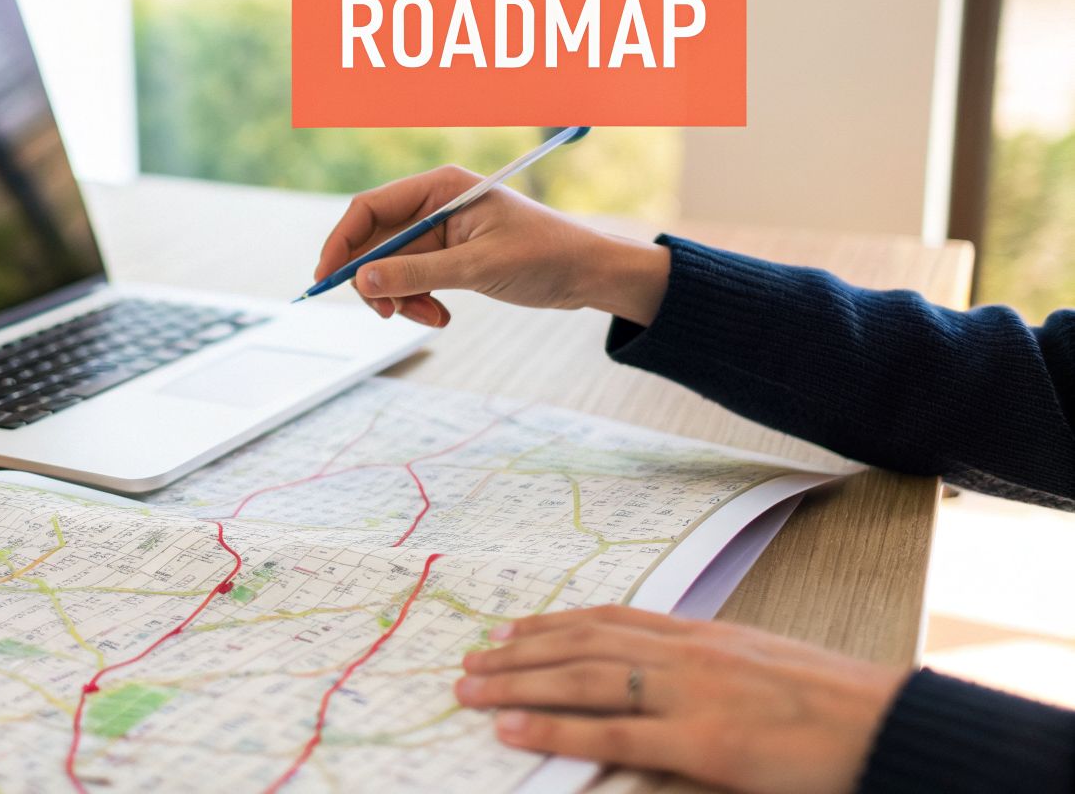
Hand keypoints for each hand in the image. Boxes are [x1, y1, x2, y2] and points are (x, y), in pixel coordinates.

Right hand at [313, 166, 669, 327]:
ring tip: (430, 317)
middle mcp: (434, 204)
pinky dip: (418, 301)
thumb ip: (415, 272)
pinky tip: (441, 315)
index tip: (326, 279)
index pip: (368, 208)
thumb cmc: (545, 256)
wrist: (589, 274)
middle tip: (389, 314)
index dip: (341, 243)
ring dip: (400, 297)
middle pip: (373, 241)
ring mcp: (440, 231)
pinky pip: (412, 279)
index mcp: (440, 187)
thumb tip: (361, 282)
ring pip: (390, 267)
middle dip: (377, 281)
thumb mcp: (477, 267)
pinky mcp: (449, 255)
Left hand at [455, 606, 907, 793]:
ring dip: (517, 684)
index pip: (610, 620)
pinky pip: (611, 731)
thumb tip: (662, 685)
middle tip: (468, 662)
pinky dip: (554, 729)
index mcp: (705, 636)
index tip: (511, 629)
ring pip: (582, 680)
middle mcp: (688, 653)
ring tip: (469, 689)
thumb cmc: (835, 707)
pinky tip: (511, 729)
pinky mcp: (701, 741)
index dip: (554, 624)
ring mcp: (691, 694)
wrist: (892, 725)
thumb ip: (708, 674)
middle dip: (519, 655)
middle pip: (582, 645)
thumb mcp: (762, 672)